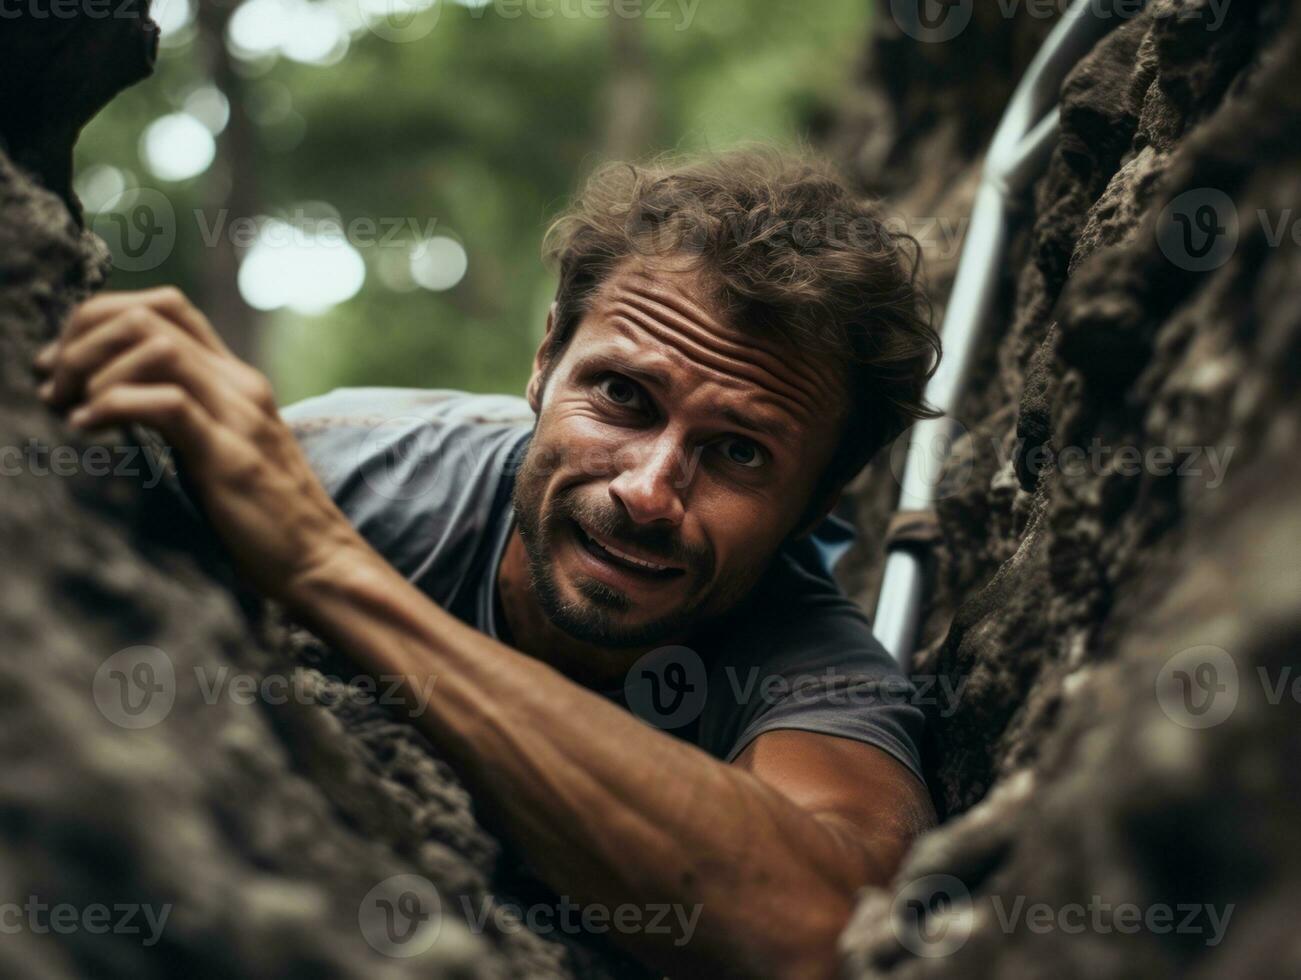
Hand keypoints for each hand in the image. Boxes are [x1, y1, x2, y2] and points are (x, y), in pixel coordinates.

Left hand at [34, 287, 370, 601]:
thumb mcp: (218, 451)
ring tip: (68, 410)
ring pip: (154, 346)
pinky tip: (86, 430)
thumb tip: (114, 405)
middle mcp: (239, 384)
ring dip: (92, 370)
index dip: (99, 319)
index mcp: (234, 379)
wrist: (319, 561)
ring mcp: (238, 415)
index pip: (164, 306)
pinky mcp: (229, 454)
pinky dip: (111, 406)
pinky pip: (165, 403)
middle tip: (52, 387)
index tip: (61, 365)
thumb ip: (183, 418)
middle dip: (82, 339)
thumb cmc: (263, 519)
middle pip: (147, 314)